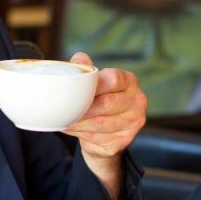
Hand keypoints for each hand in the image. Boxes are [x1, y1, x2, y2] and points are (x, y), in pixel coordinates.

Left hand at [62, 52, 147, 199]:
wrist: (106, 134)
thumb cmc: (99, 101)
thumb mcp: (94, 83)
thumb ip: (86, 69)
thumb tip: (80, 59)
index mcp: (129, 82)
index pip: (114, 79)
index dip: (93, 84)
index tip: (77, 89)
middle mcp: (137, 101)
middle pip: (107, 103)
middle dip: (83, 106)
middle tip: (65, 106)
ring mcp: (132, 122)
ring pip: (100, 123)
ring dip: (78, 121)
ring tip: (63, 118)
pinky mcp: (123, 140)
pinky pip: (97, 137)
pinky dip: (79, 132)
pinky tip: (70, 127)